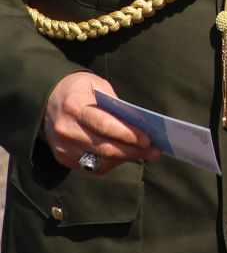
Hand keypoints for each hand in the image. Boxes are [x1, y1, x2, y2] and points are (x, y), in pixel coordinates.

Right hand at [41, 73, 158, 173]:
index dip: (129, 135)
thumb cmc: (78, 90)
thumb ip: (114, 103)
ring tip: (144, 154)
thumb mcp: (96, 85)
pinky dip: (110, 163)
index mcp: (75, 107)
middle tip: (154, 151)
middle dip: (132, 150)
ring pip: (98, 161)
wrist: (46, 100)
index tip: (149, 140)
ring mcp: (62, 146)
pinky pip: (90, 167)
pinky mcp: (62, 157)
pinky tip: (124, 156)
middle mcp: (66, 129)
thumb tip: (138, 123)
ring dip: (124, 159)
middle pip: (104, 147)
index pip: (105, 126)